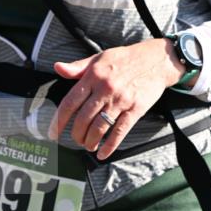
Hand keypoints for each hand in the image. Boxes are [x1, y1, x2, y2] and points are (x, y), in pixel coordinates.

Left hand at [47, 40, 184, 160]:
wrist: (156, 60)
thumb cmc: (126, 59)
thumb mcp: (99, 58)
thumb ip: (78, 67)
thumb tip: (58, 68)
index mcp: (93, 77)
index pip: (70, 102)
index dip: (59, 120)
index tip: (53, 132)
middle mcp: (105, 89)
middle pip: (83, 119)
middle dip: (76, 134)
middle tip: (76, 139)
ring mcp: (121, 100)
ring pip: (99, 127)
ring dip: (90, 141)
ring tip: (88, 145)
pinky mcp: (136, 109)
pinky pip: (120, 131)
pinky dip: (110, 145)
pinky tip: (103, 153)